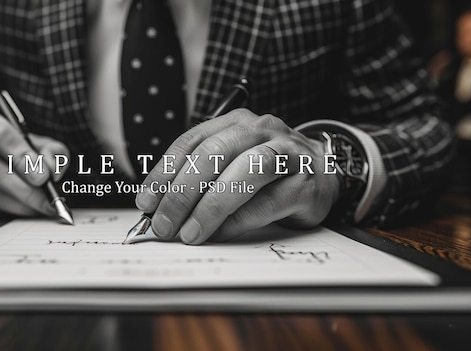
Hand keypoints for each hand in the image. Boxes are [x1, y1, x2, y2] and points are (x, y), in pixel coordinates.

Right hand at [0, 111, 68, 216]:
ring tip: (37, 209)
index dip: (21, 157)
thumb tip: (52, 169)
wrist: (0, 158)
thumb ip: (52, 153)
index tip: (42, 177)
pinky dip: (0, 212)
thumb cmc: (22, 150)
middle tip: (46, 202)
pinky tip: (17, 210)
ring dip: (15, 204)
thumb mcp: (42, 144)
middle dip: (24, 190)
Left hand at [135, 109, 340, 244]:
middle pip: (214, 154)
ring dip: (210, 207)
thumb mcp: (232, 162)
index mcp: (235, 122)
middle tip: (163, 224)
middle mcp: (260, 130)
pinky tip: (219, 234)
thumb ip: (201, 177)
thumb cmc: (267, 171)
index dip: (164, 172)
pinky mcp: (306, 182)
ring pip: (244, 172)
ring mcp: (287, 152)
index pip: (192, 141)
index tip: (146, 202)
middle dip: (182, 192)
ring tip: (189, 233)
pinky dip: (239, 220)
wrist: (324, 172)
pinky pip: (268, 201)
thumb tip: (161, 210)